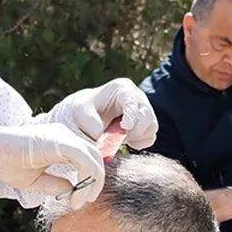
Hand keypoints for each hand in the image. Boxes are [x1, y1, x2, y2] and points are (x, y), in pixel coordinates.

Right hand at [0, 123, 104, 208]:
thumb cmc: (7, 163)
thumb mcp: (37, 180)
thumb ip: (57, 185)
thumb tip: (75, 192)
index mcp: (63, 142)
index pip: (88, 159)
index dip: (90, 180)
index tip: (78, 200)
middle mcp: (67, 135)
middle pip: (96, 158)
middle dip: (95, 183)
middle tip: (82, 203)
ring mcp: (65, 136)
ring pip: (94, 158)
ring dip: (92, 183)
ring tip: (79, 201)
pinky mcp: (60, 142)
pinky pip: (85, 159)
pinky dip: (86, 178)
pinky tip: (76, 194)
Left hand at [43, 78, 158, 148]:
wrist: (90, 117)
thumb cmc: (86, 110)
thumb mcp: (81, 112)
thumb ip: (90, 122)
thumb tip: (101, 135)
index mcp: (123, 89)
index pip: (133, 101)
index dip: (132, 114)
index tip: (125, 127)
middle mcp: (138, 98)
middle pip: (146, 115)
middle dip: (134, 130)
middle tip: (118, 139)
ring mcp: (145, 111)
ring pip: (151, 127)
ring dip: (136, 137)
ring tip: (119, 139)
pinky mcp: (147, 125)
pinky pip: (150, 137)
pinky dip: (139, 143)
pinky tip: (126, 141)